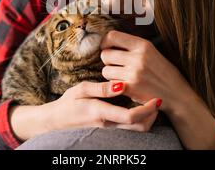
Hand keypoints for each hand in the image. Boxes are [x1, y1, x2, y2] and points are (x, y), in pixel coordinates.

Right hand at [44, 81, 159, 132]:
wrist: (56, 120)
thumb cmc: (68, 103)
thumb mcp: (81, 90)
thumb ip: (101, 88)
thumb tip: (120, 85)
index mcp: (101, 112)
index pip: (130, 116)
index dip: (147, 109)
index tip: (156, 98)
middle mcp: (108, 124)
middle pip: (139, 127)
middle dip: (152, 115)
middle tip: (157, 100)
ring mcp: (110, 128)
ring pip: (137, 130)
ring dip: (148, 118)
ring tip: (150, 103)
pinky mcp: (110, 127)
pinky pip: (130, 127)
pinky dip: (140, 118)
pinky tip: (139, 106)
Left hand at [100, 30, 186, 111]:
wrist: (177, 95)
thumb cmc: (164, 73)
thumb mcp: (152, 52)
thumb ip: (133, 46)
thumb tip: (109, 41)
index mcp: (143, 45)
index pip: (112, 36)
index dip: (105, 43)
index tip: (107, 48)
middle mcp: (138, 57)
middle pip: (106, 54)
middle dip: (107, 61)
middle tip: (116, 65)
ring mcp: (134, 73)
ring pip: (106, 70)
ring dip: (110, 74)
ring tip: (122, 77)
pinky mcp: (131, 88)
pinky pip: (110, 84)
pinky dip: (114, 86)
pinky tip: (124, 86)